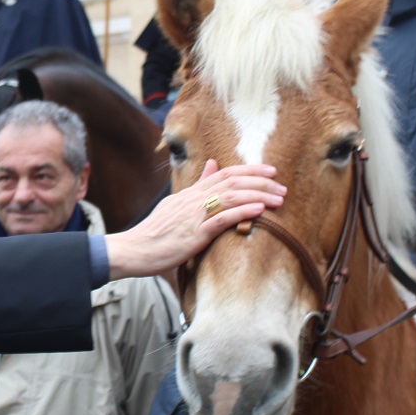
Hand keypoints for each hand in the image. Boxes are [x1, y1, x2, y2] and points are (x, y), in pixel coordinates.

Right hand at [105, 160, 285, 279]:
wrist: (133, 250)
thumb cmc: (155, 232)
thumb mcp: (175, 204)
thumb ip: (196, 186)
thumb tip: (212, 165)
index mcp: (189, 193)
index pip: (223, 173)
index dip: (249, 170)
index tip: (270, 172)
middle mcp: (193, 199)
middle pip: (231, 182)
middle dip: (260, 182)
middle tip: (282, 185)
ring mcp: (193, 215)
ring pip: (230, 197)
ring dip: (258, 195)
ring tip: (279, 198)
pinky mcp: (194, 233)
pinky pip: (221, 218)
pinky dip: (242, 211)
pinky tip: (260, 209)